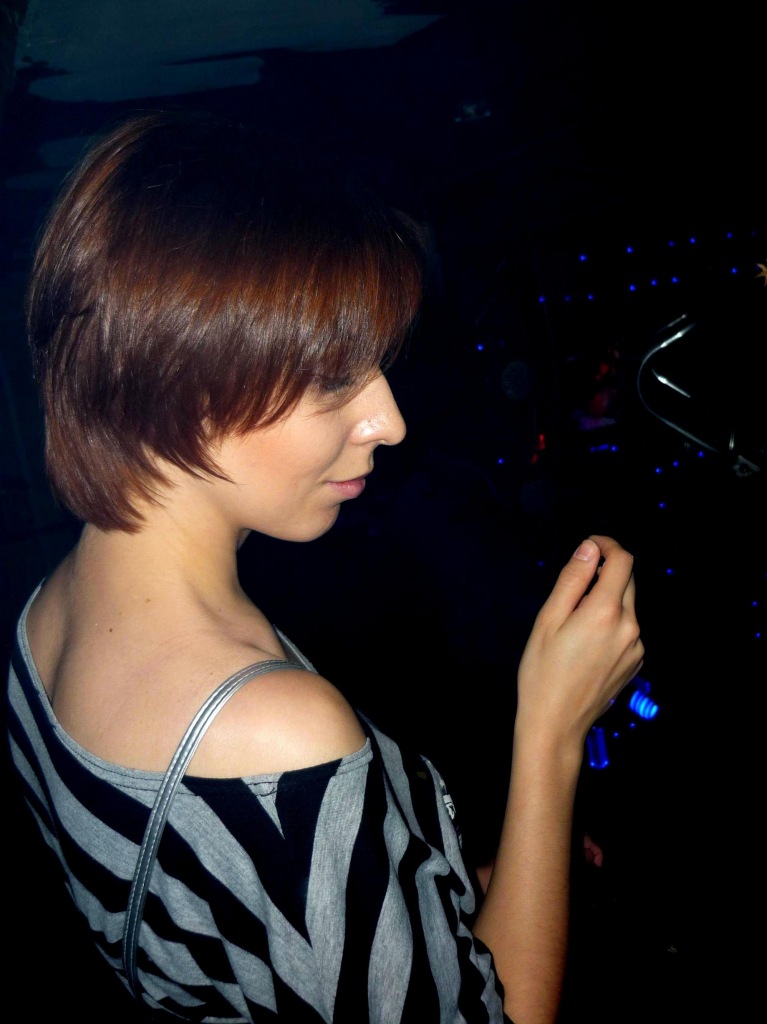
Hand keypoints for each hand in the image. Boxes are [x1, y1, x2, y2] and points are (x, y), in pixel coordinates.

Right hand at [516, 535, 643, 749]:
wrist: (556, 724)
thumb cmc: (542, 672)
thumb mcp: (548, 620)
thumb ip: (572, 580)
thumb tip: (589, 549)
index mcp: (606, 612)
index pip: (622, 561)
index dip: (608, 546)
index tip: (591, 546)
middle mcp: (630, 627)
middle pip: (627, 582)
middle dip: (605, 573)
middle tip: (572, 589)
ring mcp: (636, 647)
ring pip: (626, 607)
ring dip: (606, 602)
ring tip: (573, 626)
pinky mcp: (635, 662)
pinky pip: (627, 630)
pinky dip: (611, 625)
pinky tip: (585, 645)